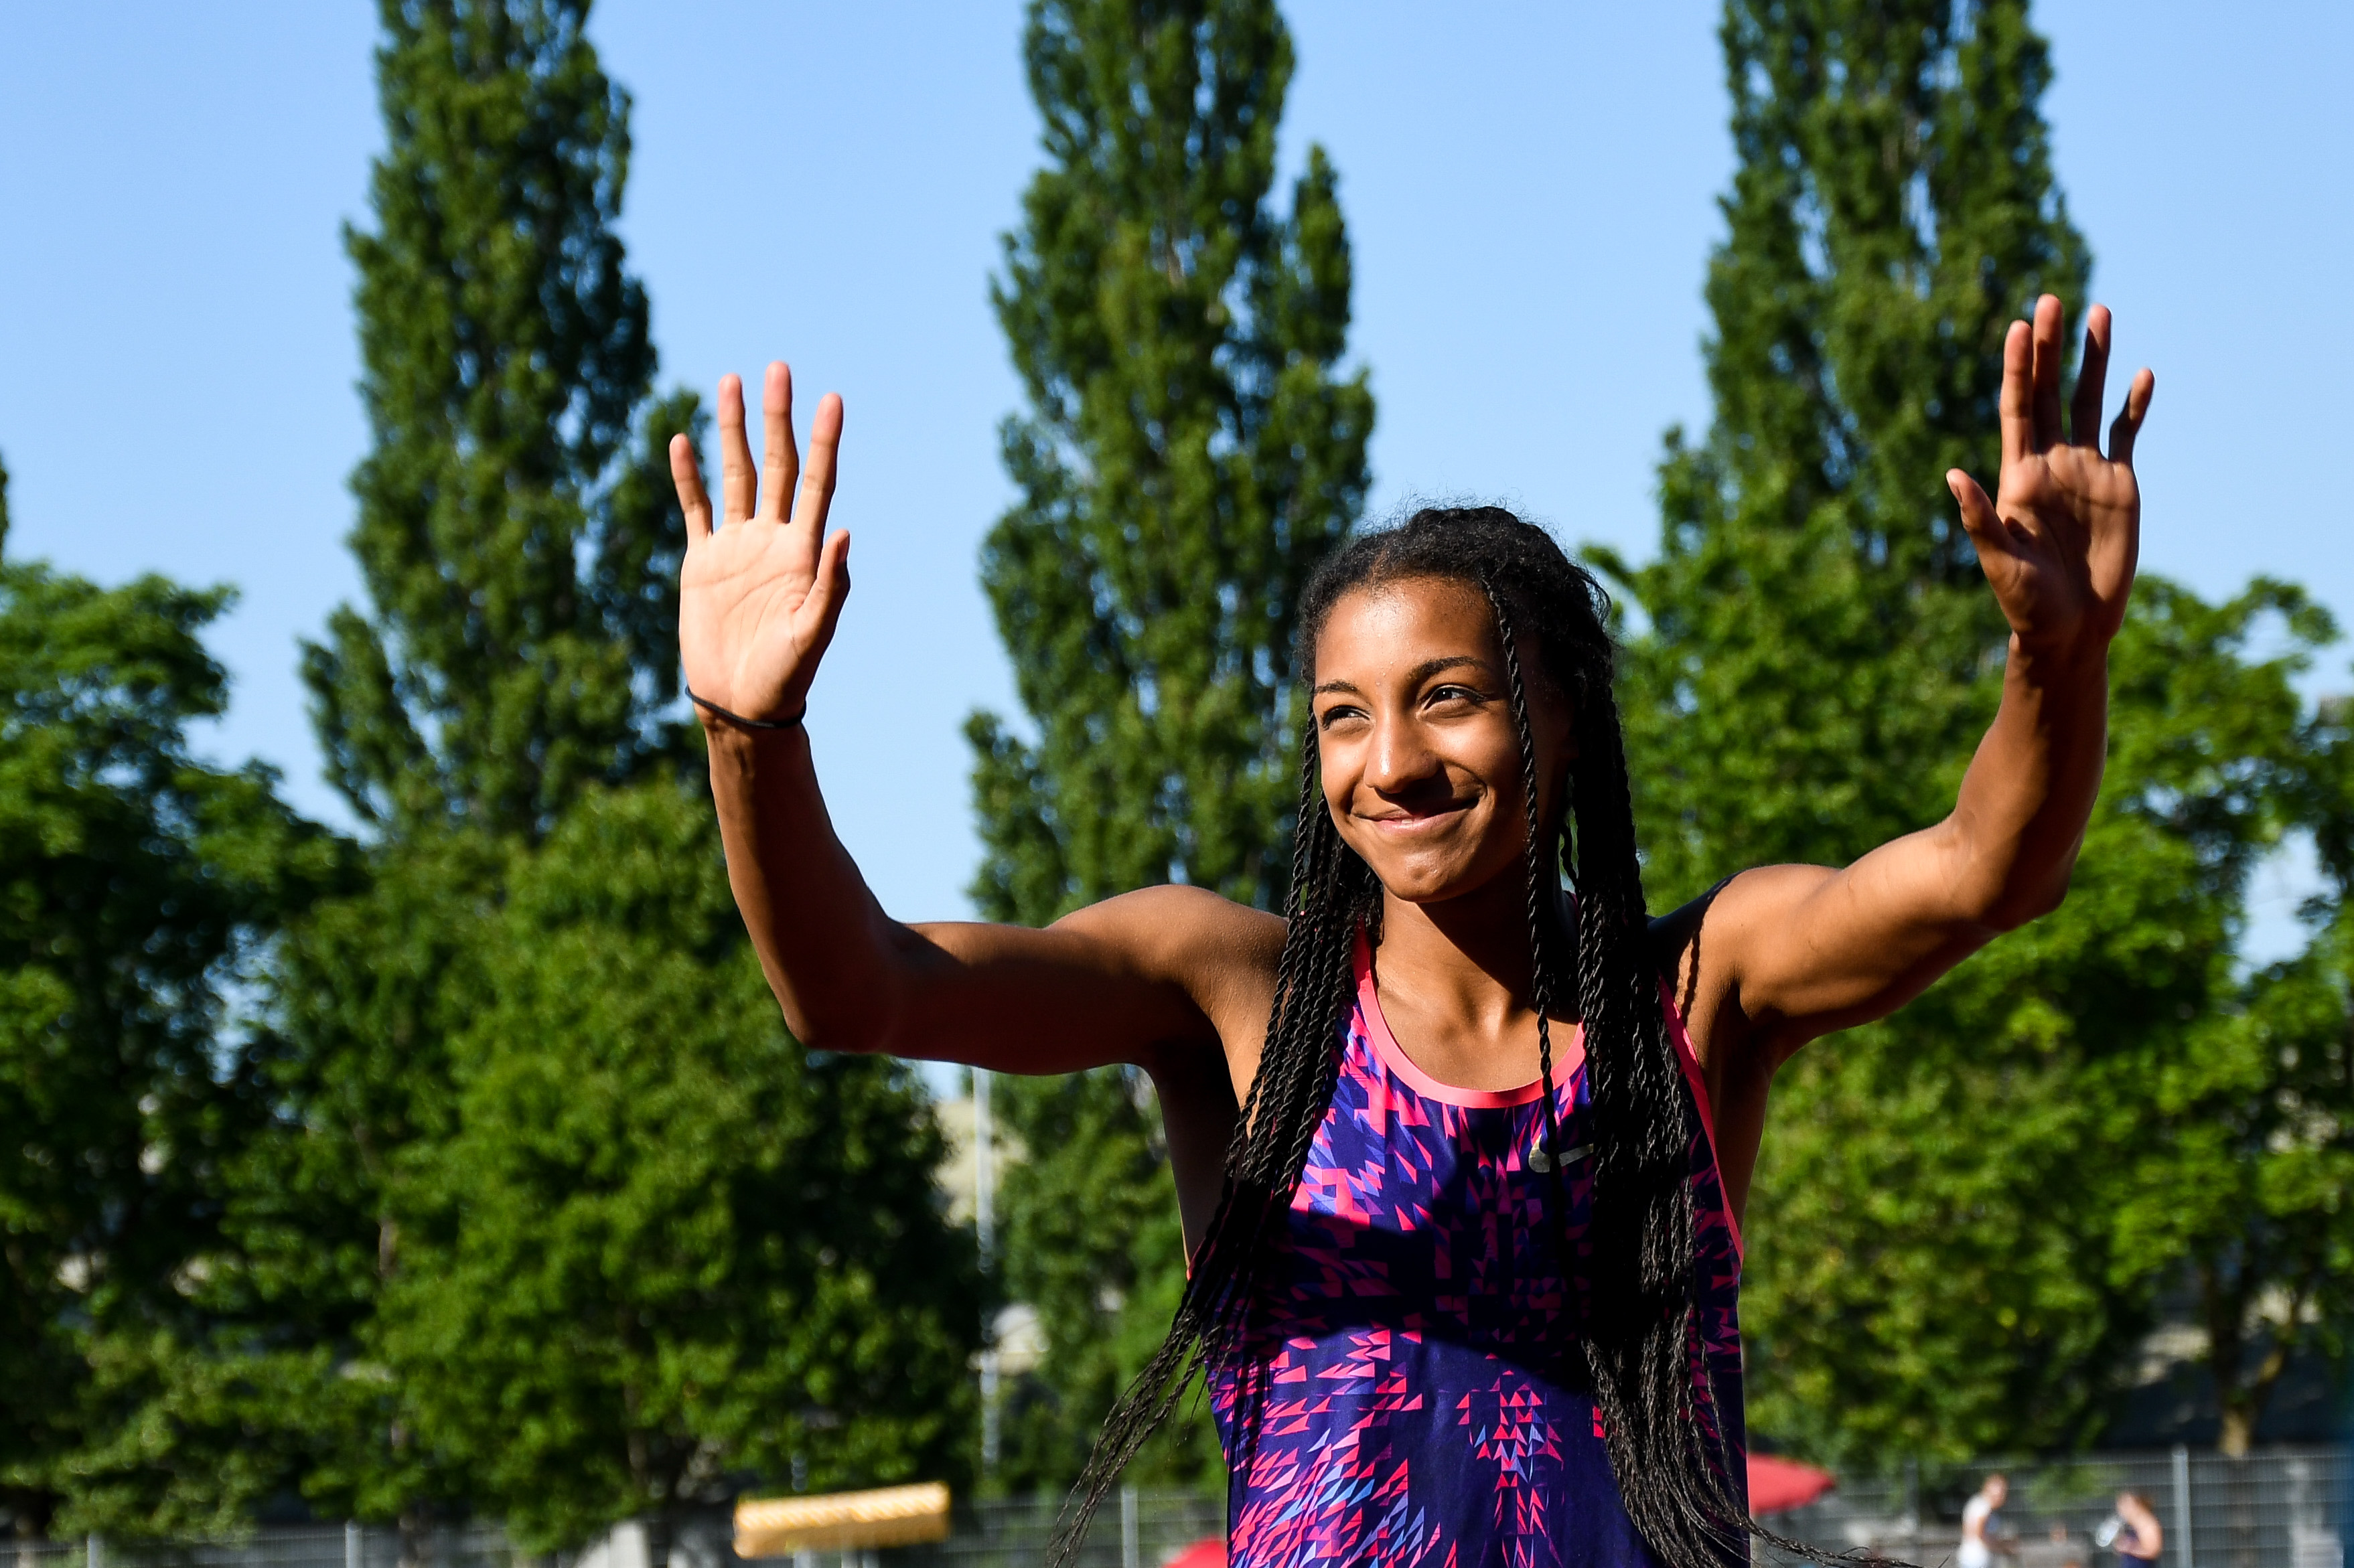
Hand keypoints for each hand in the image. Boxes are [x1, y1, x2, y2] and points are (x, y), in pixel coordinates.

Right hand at [673, 363, 848, 722]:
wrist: (742, 703)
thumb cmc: (786, 676)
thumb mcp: (812, 634)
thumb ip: (829, 586)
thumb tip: (845, 532)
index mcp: (804, 551)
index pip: (817, 482)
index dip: (824, 442)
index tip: (832, 399)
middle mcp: (772, 538)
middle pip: (777, 464)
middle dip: (776, 417)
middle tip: (777, 368)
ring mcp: (736, 546)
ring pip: (736, 474)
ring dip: (732, 430)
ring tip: (730, 381)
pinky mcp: (702, 561)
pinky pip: (696, 508)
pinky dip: (689, 476)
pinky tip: (683, 440)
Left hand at [1948, 294, 2154, 660]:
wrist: (2071, 629)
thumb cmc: (2027, 604)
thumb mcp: (2000, 563)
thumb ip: (1979, 520)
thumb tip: (1952, 475)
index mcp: (2019, 476)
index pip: (2018, 408)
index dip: (2017, 368)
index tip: (2018, 326)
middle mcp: (2052, 464)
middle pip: (2052, 392)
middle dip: (2051, 348)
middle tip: (2053, 299)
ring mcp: (2086, 471)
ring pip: (2091, 402)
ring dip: (2094, 360)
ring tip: (2099, 312)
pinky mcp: (2120, 485)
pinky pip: (2127, 435)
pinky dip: (2136, 406)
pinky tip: (2141, 374)